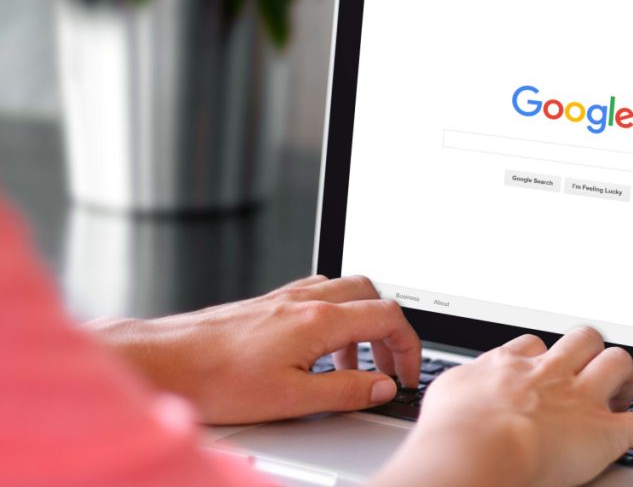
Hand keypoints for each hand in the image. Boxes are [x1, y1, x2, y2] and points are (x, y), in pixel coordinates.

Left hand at [87, 275, 420, 423]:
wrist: (165, 362)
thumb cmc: (216, 379)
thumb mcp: (292, 399)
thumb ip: (346, 391)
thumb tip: (382, 387)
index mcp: (319, 320)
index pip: (388, 317)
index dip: (409, 347)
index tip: (406, 374)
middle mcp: (305, 300)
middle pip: (372, 294)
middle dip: (389, 329)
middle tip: (387, 366)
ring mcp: (284, 298)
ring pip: (344, 291)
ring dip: (361, 323)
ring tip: (352, 364)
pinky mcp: (266, 304)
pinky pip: (316, 296)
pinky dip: (333, 317)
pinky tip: (318, 348)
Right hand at [373, 327, 632, 486]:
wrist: (472, 450)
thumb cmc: (449, 434)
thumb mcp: (441, 399)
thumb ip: (453, 392)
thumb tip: (448, 398)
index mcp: (507, 367)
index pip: (530, 346)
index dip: (540, 357)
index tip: (540, 368)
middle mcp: (547, 374)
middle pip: (579, 340)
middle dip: (587, 352)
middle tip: (586, 371)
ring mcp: (578, 400)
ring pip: (616, 364)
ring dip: (623, 377)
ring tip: (624, 391)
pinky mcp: (605, 432)